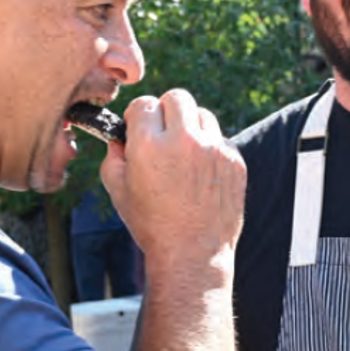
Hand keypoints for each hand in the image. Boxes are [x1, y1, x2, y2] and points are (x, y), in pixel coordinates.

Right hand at [102, 89, 245, 272]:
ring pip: (203, 116)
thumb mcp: (117, 188)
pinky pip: (220, 141)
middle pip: (177, 98)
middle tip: (163, 133)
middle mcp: (185, 141)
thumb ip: (114, 153)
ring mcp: (215, 150)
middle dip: (167, 111)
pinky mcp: (235, 161)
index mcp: (150, 144)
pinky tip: (202, 176)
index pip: (145, 104)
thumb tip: (121, 135)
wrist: (193, 253)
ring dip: (192, 128)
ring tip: (184, 156)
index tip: (140, 129)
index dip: (139, 117)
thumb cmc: (151, 223)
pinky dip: (210, 151)